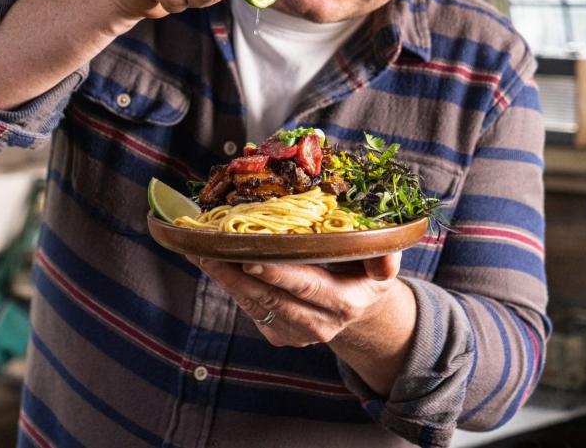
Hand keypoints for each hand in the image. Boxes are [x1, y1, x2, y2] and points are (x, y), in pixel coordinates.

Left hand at [187, 254, 402, 346]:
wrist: (357, 311)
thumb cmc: (365, 275)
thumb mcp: (383, 267)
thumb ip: (384, 261)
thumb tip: (386, 256)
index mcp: (343, 304)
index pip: (306, 287)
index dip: (278, 275)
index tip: (251, 259)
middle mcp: (317, 324)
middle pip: (270, 298)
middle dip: (236, 275)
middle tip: (209, 250)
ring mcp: (294, 333)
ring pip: (253, 304)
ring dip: (224, 278)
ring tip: (199, 250)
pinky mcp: (277, 335)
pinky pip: (249, 307)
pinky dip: (229, 284)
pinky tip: (211, 261)